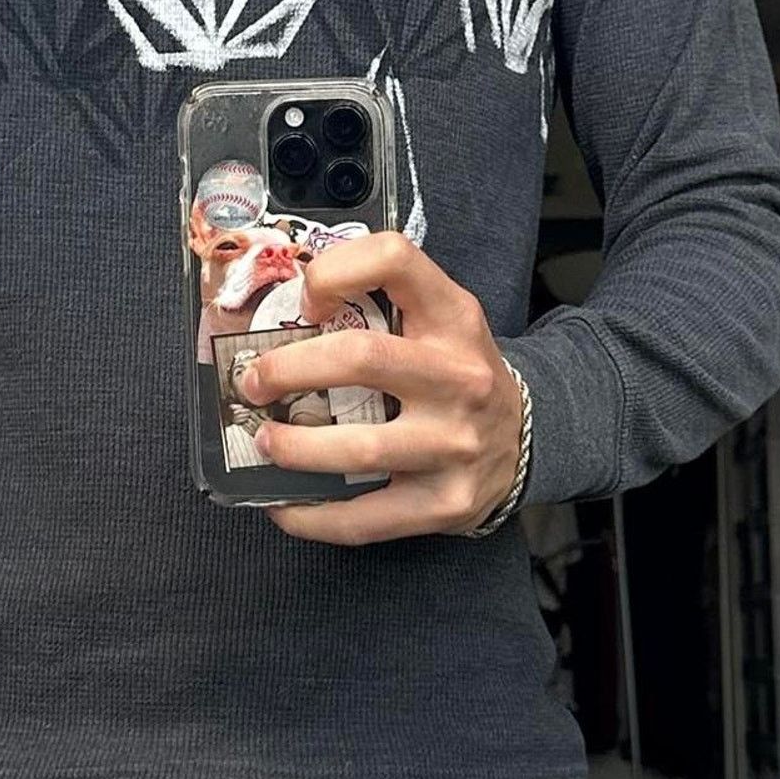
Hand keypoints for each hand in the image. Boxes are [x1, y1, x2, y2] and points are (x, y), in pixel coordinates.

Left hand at [239, 232, 524, 544]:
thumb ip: (375, 303)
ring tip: (263, 441)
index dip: (333, 273)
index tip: (303, 303)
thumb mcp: (436, 318)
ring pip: (357, 448)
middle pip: (359, 358)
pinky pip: (364, 518)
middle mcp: (460, 377)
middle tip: (252, 385)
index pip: (393, 260)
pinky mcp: (446, 503)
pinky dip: (310, 516)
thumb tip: (278, 313)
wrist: (527, 437)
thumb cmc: (452, 370)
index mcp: (453, 316)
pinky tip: (282, 504)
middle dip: (286, 370)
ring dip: (292, 448)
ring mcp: (456, 444)